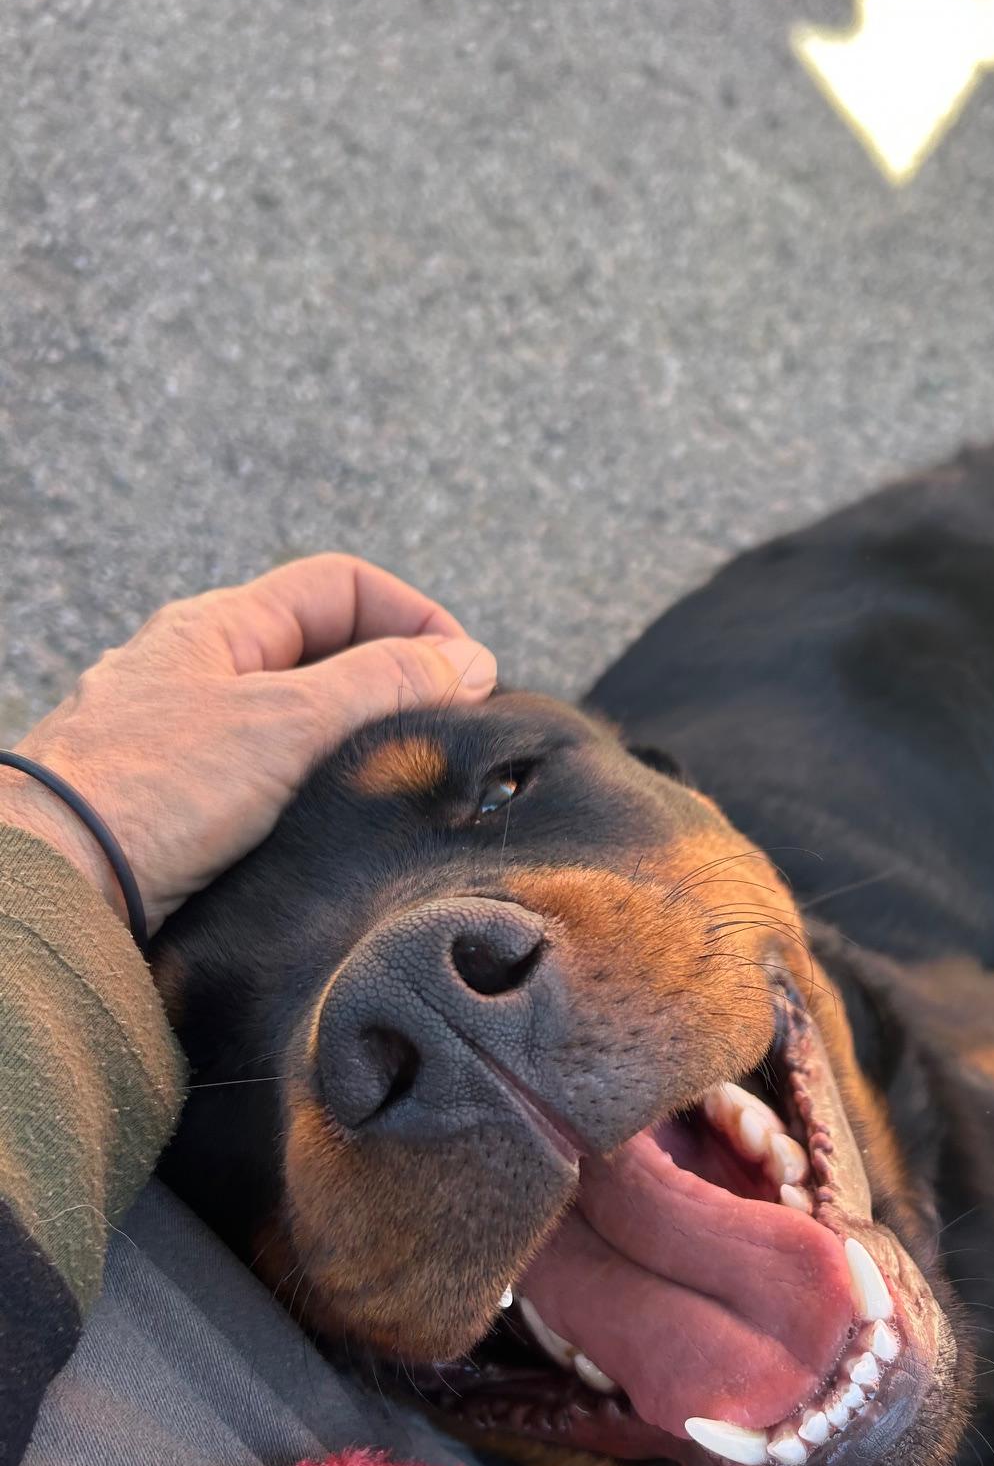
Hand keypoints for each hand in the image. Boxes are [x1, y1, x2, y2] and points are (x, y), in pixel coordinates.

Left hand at [0, 554, 497, 935]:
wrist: (54, 880)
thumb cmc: (155, 788)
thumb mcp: (289, 719)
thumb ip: (383, 683)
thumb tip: (468, 662)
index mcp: (217, 625)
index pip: (341, 586)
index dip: (414, 616)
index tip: (467, 676)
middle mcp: (198, 670)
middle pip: (324, 651)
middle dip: (396, 682)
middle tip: (449, 732)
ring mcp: (185, 738)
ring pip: (299, 719)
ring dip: (359, 741)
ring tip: (404, 780)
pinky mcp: (180, 805)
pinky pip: (270, 778)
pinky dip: (317, 790)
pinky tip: (339, 826)